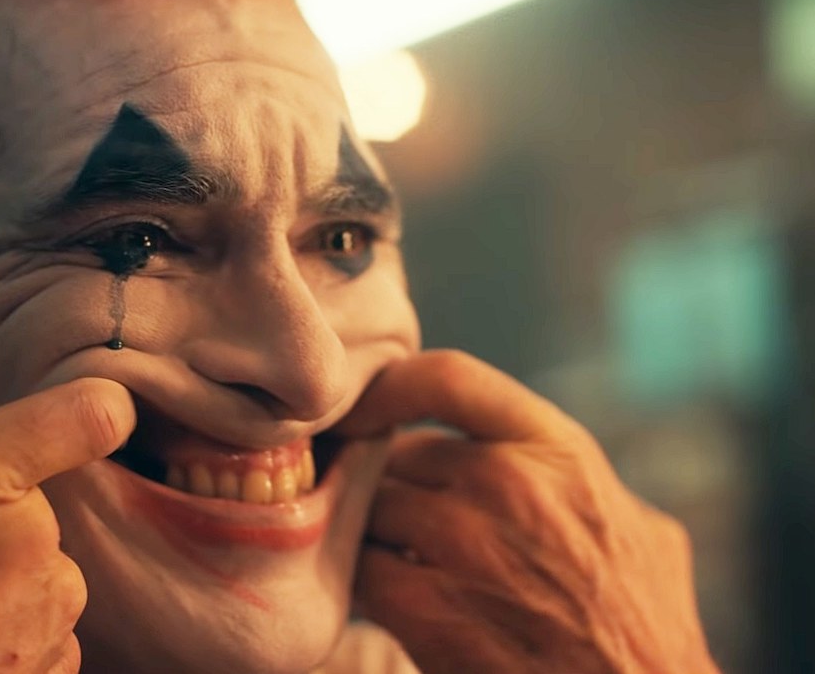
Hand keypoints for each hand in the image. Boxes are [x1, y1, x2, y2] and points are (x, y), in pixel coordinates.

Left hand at [345, 350, 718, 673]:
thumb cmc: (648, 629)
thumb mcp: (636, 525)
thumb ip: (571, 478)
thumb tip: (527, 457)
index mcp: (557, 450)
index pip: (447, 377)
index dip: (390, 384)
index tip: (366, 406)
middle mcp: (508, 483)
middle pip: (393, 454)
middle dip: (383, 482)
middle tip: (388, 513)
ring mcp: (465, 545)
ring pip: (366, 507)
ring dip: (366, 530)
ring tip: (390, 555)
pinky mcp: (426, 610)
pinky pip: (357, 567)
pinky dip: (358, 578)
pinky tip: (384, 596)